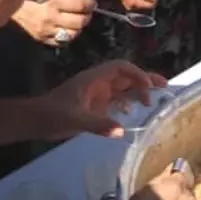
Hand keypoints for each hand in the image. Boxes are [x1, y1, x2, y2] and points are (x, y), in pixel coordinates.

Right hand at [11, 0, 95, 46]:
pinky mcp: (43, 40)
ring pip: (73, 34)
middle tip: (87, 12)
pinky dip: (68, 35)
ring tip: (78, 21)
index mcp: (53, 3)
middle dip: (86, 16)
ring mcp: (47, 32)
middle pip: (79, 22)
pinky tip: (68, 29)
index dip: (89, 4)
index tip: (92, 3)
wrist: (11, 10)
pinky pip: (63, 41)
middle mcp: (51, 19)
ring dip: (79, 27)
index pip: (79, 5)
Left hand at [41, 60, 165, 139]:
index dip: (137, 75)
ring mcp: (97, 94)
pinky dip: (128, 103)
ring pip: (123, 88)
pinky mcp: (95, 106)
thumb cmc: (53, 115)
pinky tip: (135, 112)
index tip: (149, 88)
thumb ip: (98, 124)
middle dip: (144, 79)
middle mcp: (98, 83)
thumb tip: (122, 131)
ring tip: (155, 99)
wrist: (36, 121)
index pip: (121, 69)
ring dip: (139, 91)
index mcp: (94, 79)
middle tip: (164, 86)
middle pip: (126, 76)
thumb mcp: (75, 119)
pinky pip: (117, 101)